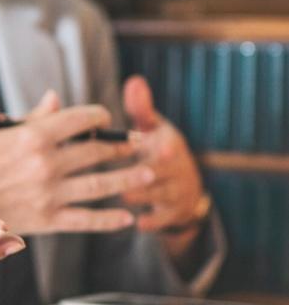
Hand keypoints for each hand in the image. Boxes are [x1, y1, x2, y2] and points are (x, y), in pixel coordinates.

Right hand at [0, 90, 152, 243]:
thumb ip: (29, 119)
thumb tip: (54, 100)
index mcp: (32, 135)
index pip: (81, 119)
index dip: (99, 116)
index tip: (105, 118)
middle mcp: (47, 163)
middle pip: (97, 150)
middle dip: (121, 145)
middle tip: (137, 144)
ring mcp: (50, 194)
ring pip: (102, 184)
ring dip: (128, 178)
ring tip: (146, 173)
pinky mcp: (47, 221)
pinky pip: (87, 220)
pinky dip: (110, 220)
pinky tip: (126, 218)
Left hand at [121, 75, 205, 234]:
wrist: (183, 185)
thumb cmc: (157, 148)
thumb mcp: (154, 127)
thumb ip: (141, 108)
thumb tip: (134, 81)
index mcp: (170, 145)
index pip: (169, 145)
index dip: (164, 146)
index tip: (157, 146)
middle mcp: (177, 168)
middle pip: (163, 170)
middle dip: (146, 171)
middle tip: (125, 172)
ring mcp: (176, 192)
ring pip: (159, 194)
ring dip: (142, 195)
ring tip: (122, 194)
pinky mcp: (174, 213)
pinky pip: (164, 219)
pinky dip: (153, 221)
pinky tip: (138, 223)